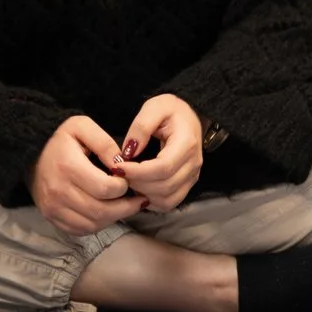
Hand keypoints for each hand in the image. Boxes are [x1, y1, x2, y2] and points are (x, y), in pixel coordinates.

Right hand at [29, 115, 144, 236]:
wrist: (28, 153)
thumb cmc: (60, 139)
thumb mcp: (82, 127)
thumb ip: (105, 143)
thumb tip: (122, 164)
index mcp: (68, 168)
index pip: (105, 189)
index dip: (124, 187)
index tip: (129, 180)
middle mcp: (58, 192)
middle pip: (101, 211)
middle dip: (126, 207)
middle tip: (139, 200)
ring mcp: (52, 207)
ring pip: (92, 224)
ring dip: (114, 218)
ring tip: (126, 206)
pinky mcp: (50, 217)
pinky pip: (80, 230)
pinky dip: (97, 225)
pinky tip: (107, 214)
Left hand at [114, 93, 203, 211]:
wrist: (190, 116)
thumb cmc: (171, 111)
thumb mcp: (154, 107)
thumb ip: (141, 126)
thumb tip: (129, 152)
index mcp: (186, 143)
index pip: (163, 168)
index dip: (138, 172)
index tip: (118, 167)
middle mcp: (193, 163)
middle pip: (164, 187)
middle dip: (137, 184)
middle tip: (120, 173)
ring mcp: (192, 176)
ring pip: (167, 200)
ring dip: (144, 194)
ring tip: (130, 179)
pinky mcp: (187, 184)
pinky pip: (169, 203)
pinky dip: (152, 201)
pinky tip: (140, 188)